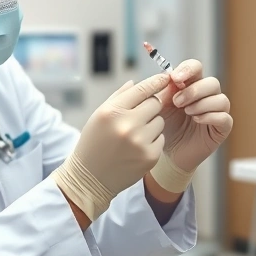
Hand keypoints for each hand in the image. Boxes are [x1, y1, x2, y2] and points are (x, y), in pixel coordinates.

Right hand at [51, 73, 170, 220]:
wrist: (90, 178)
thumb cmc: (94, 143)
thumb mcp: (99, 116)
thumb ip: (119, 97)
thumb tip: (137, 82)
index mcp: (111, 112)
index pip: (141, 89)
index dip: (156, 81)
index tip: (165, 77)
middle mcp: (127, 125)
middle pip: (155, 103)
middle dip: (150, 106)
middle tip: (139, 115)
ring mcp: (140, 142)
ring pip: (160, 121)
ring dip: (152, 124)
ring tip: (135, 134)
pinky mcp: (150, 157)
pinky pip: (161, 138)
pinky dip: (153, 140)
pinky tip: (137, 148)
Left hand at [155, 60, 232, 172]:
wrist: (169, 151)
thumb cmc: (166, 125)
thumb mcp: (160, 105)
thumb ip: (162, 90)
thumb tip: (167, 76)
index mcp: (192, 85)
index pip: (196, 68)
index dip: (188, 69)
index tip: (175, 78)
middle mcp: (208, 96)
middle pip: (212, 83)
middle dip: (194, 90)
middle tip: (177, 102)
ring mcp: (217, 111)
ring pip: (220, 99)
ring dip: (202, 104)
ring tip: (187, 112)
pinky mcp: (222, 128)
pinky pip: (224, 117)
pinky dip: (210, 116)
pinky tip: (196, 120)